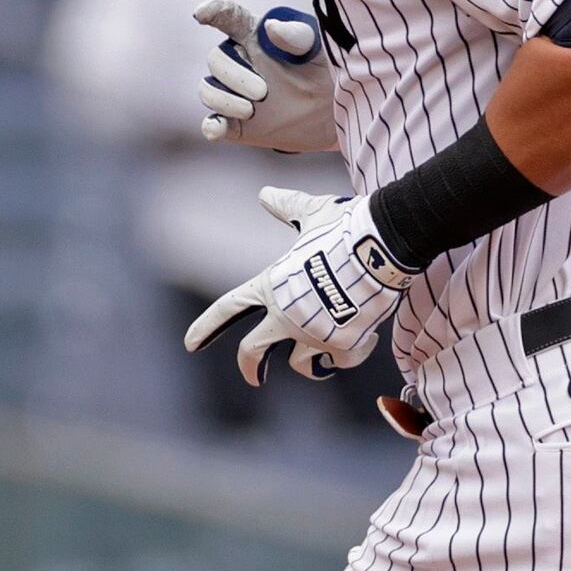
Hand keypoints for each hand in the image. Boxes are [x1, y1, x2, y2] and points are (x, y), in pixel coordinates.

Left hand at [182, 186, 409, 387]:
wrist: (380, 247)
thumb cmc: (344, 227)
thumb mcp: (311, 213)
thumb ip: (287, 207)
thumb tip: (266, 193)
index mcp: (271, 286)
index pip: (229, 308)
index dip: (206, 327)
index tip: (190, 344)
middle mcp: (285, 316)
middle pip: (253, 351)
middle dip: (250, 367)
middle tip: (254, 377)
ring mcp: (313, 334)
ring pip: (302, 365)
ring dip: (310, 364)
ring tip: (322, 361)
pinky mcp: (342, 346)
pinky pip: (341, 361)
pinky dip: (348, 354)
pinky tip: (361, 340)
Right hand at [194, 0, 336, 151]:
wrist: (336, 114)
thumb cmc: (327, 71)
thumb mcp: (319, 50)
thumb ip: (297, 35)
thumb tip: (269, 27)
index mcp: (255, 36)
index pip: (228, 16)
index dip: (212, 11)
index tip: (202, 15)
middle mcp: (239, 62)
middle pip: (216, 59)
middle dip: (233, 76)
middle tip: (263, 91)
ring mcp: (235, 94)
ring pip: (208, 90)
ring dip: (224, 100)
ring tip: (252, 109)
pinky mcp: (236, 123)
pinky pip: (212, 123)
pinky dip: (212, 126)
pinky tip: (217, 130)